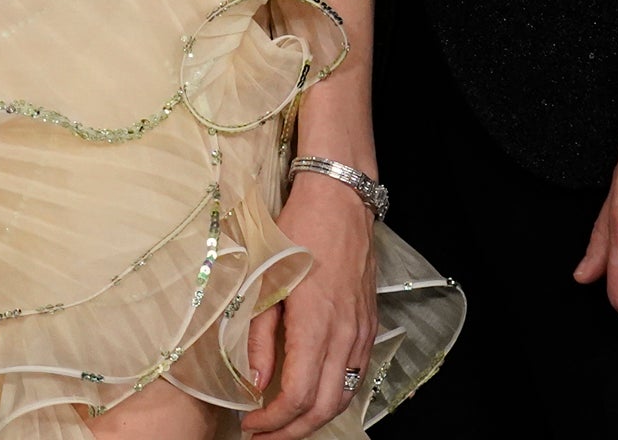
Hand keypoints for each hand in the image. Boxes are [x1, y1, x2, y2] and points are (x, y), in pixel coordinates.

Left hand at [241, 172, 378, 436]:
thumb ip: (258, 334)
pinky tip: (310, 396)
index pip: (297, 396)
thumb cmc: (296, 232)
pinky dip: (332, 397)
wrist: (339, 202)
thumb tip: (253, 381)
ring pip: (342, 396)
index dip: (273, 420)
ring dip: (313, 419)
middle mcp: (344, 337)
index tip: (249, 424)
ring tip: (283, 425)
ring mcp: (361, 334)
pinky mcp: (368, 327)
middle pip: (323, 407)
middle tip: (263, 437)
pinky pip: (354, 377)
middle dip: (292, 432)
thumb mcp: (263, 279)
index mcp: (315, 326)